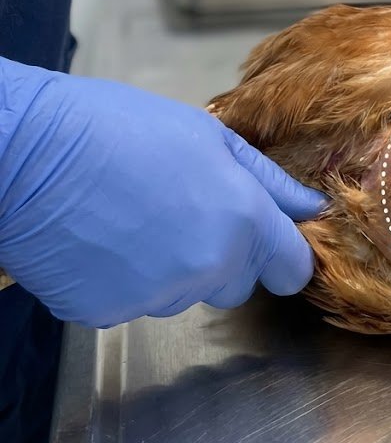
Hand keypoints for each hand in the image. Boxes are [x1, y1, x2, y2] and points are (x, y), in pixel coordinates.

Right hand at [0, 59, 326, 327]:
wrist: (24, 151)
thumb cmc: (116, 128)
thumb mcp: (208, 136)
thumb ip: (269, 181)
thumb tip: (310, 206)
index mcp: (243, 221)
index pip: (292, 269)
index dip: (284, 257)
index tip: (271, 247)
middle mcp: (209, 267)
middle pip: (237, 285)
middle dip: (222, 259)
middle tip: (181, 213)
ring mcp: (157, 296)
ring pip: (182, 295)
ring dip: (169, 269)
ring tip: (131, 218)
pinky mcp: (107, 314)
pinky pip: (131, 304)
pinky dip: (120, 281)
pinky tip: (98, 240)